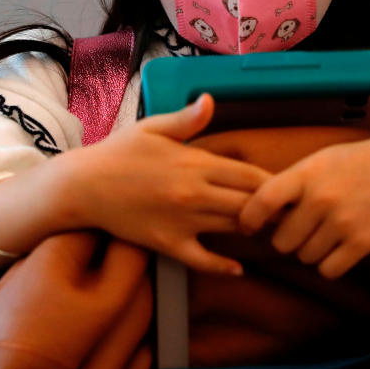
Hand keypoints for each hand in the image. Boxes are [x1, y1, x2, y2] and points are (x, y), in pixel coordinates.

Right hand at [71, 94, 272, 274]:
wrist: (82, 186)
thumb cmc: (119, 153)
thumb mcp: (153, 128)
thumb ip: (187, 119)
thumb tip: (209, 99)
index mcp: (196, 162)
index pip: (251, 176)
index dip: (274, 183)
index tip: (287, 187)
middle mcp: (195, 193)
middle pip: (249, 203)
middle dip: (271, 208)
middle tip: (287, 212)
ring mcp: (183, 221)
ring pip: (233, 228)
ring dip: (253, 230)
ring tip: (271, 232)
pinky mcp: (168, 243)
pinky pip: (202, 260)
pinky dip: (223, 266)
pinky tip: (238, 268)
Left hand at [237, 130, 369, 278]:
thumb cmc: (361, 162)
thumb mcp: (322, 160)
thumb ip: (293, 182)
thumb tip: (260, 212)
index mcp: (307, 173)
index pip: (263, 201)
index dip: (248, 219)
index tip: (248, 227)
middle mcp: (321, 199)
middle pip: (282, 242)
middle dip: (288, 239)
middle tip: (302, 229)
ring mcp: (343, 223)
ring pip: (304, 257)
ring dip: (311, 251)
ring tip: (327, 233)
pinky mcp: (363, 243)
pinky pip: (328, 270)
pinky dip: (330, 264)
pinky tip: (339, 248)